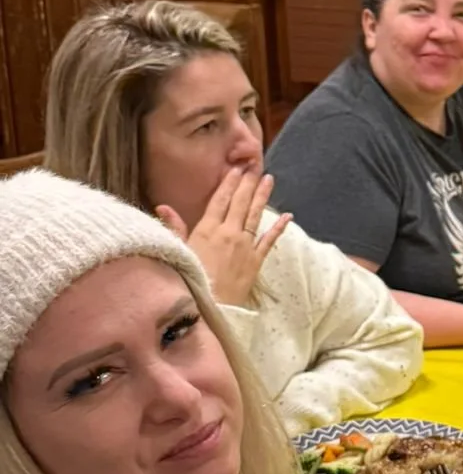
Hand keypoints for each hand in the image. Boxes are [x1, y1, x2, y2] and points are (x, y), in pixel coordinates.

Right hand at [155, 169, 289, 307]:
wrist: (209, 307)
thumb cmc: (189, 279)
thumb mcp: (178, 251)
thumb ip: (174, 228)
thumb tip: (163, 206)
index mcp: (208, 229)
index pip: (220, 200)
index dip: (229, 183)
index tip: (236, 168)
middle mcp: (229, 233)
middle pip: (240, 203)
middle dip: (248, 183)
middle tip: (255, 165)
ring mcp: (245, 246)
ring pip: (255, 215)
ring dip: (262, 196)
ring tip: (269, 179)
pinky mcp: (256, 261)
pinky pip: (269, 240)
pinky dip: (279, 228)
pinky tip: (288, 216)